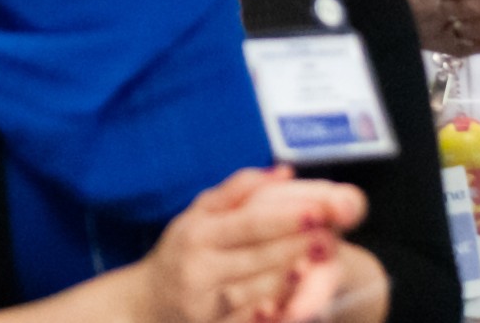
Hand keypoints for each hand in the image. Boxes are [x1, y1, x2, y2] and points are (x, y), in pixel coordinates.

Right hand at [135, 167, 367, 322]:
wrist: (146, 303)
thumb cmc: (182, 249)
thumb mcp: (199, 212)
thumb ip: (239, 190)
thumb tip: (284, 171)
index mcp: (197, 233)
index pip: (249, 223)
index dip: (286, 217)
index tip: (319, 210)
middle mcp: (200, 267)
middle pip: (259, 256)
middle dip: (299, 246)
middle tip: (332, 235)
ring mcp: (206, 304)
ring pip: (260, 290)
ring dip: (294, 278)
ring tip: (324, 263)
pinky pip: (250, 321)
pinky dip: (276, 311)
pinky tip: (300, 301)